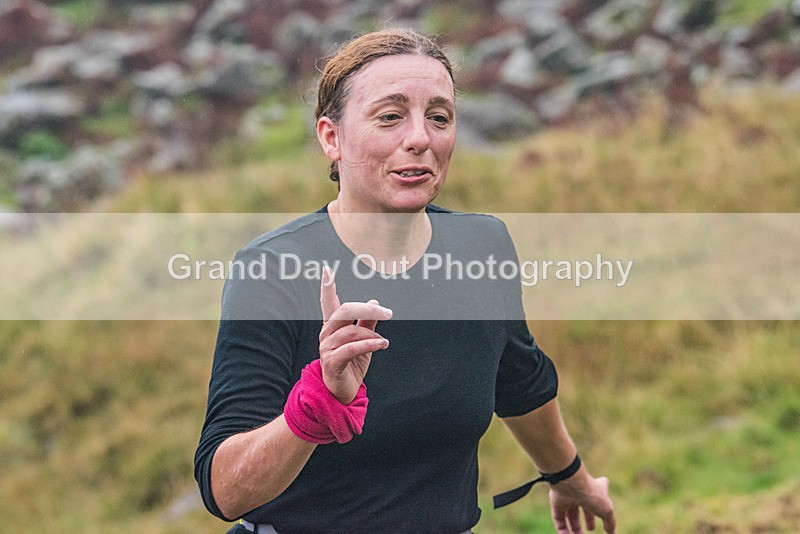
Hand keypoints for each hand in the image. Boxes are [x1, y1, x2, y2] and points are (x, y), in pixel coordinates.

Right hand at [318, 266, 391, 403]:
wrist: (342, 393)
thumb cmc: (352, 364)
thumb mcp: (364, 341)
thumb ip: (368, 322)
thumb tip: (375, 302)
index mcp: (332, 326)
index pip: (328, 303)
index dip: (327, 287)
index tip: (326, 269)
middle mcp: (326, 334)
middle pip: (345, 312)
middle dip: (368, 309)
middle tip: (388, 312)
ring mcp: (327, 348)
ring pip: (351, 331)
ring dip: (372, 334)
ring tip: (383, 341)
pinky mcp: (332, 362)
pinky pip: (352, 348)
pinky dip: (369, 344)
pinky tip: (382, 344)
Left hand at [549, 469, 615, 533]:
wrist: (570, 483)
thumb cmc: (592, 494)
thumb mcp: (607, 510)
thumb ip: (611, 523)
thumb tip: (612, 533)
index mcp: (595, 489)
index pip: (601, 490)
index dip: (603, 499)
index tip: (606, 504)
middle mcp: (580, 492)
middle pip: (583, 506)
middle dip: (587, 519)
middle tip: (590, 529)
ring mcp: (567, 497)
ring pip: (569, 514)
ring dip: (574, 528)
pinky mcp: (556, 503)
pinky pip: (558, 519)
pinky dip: (563, 530)